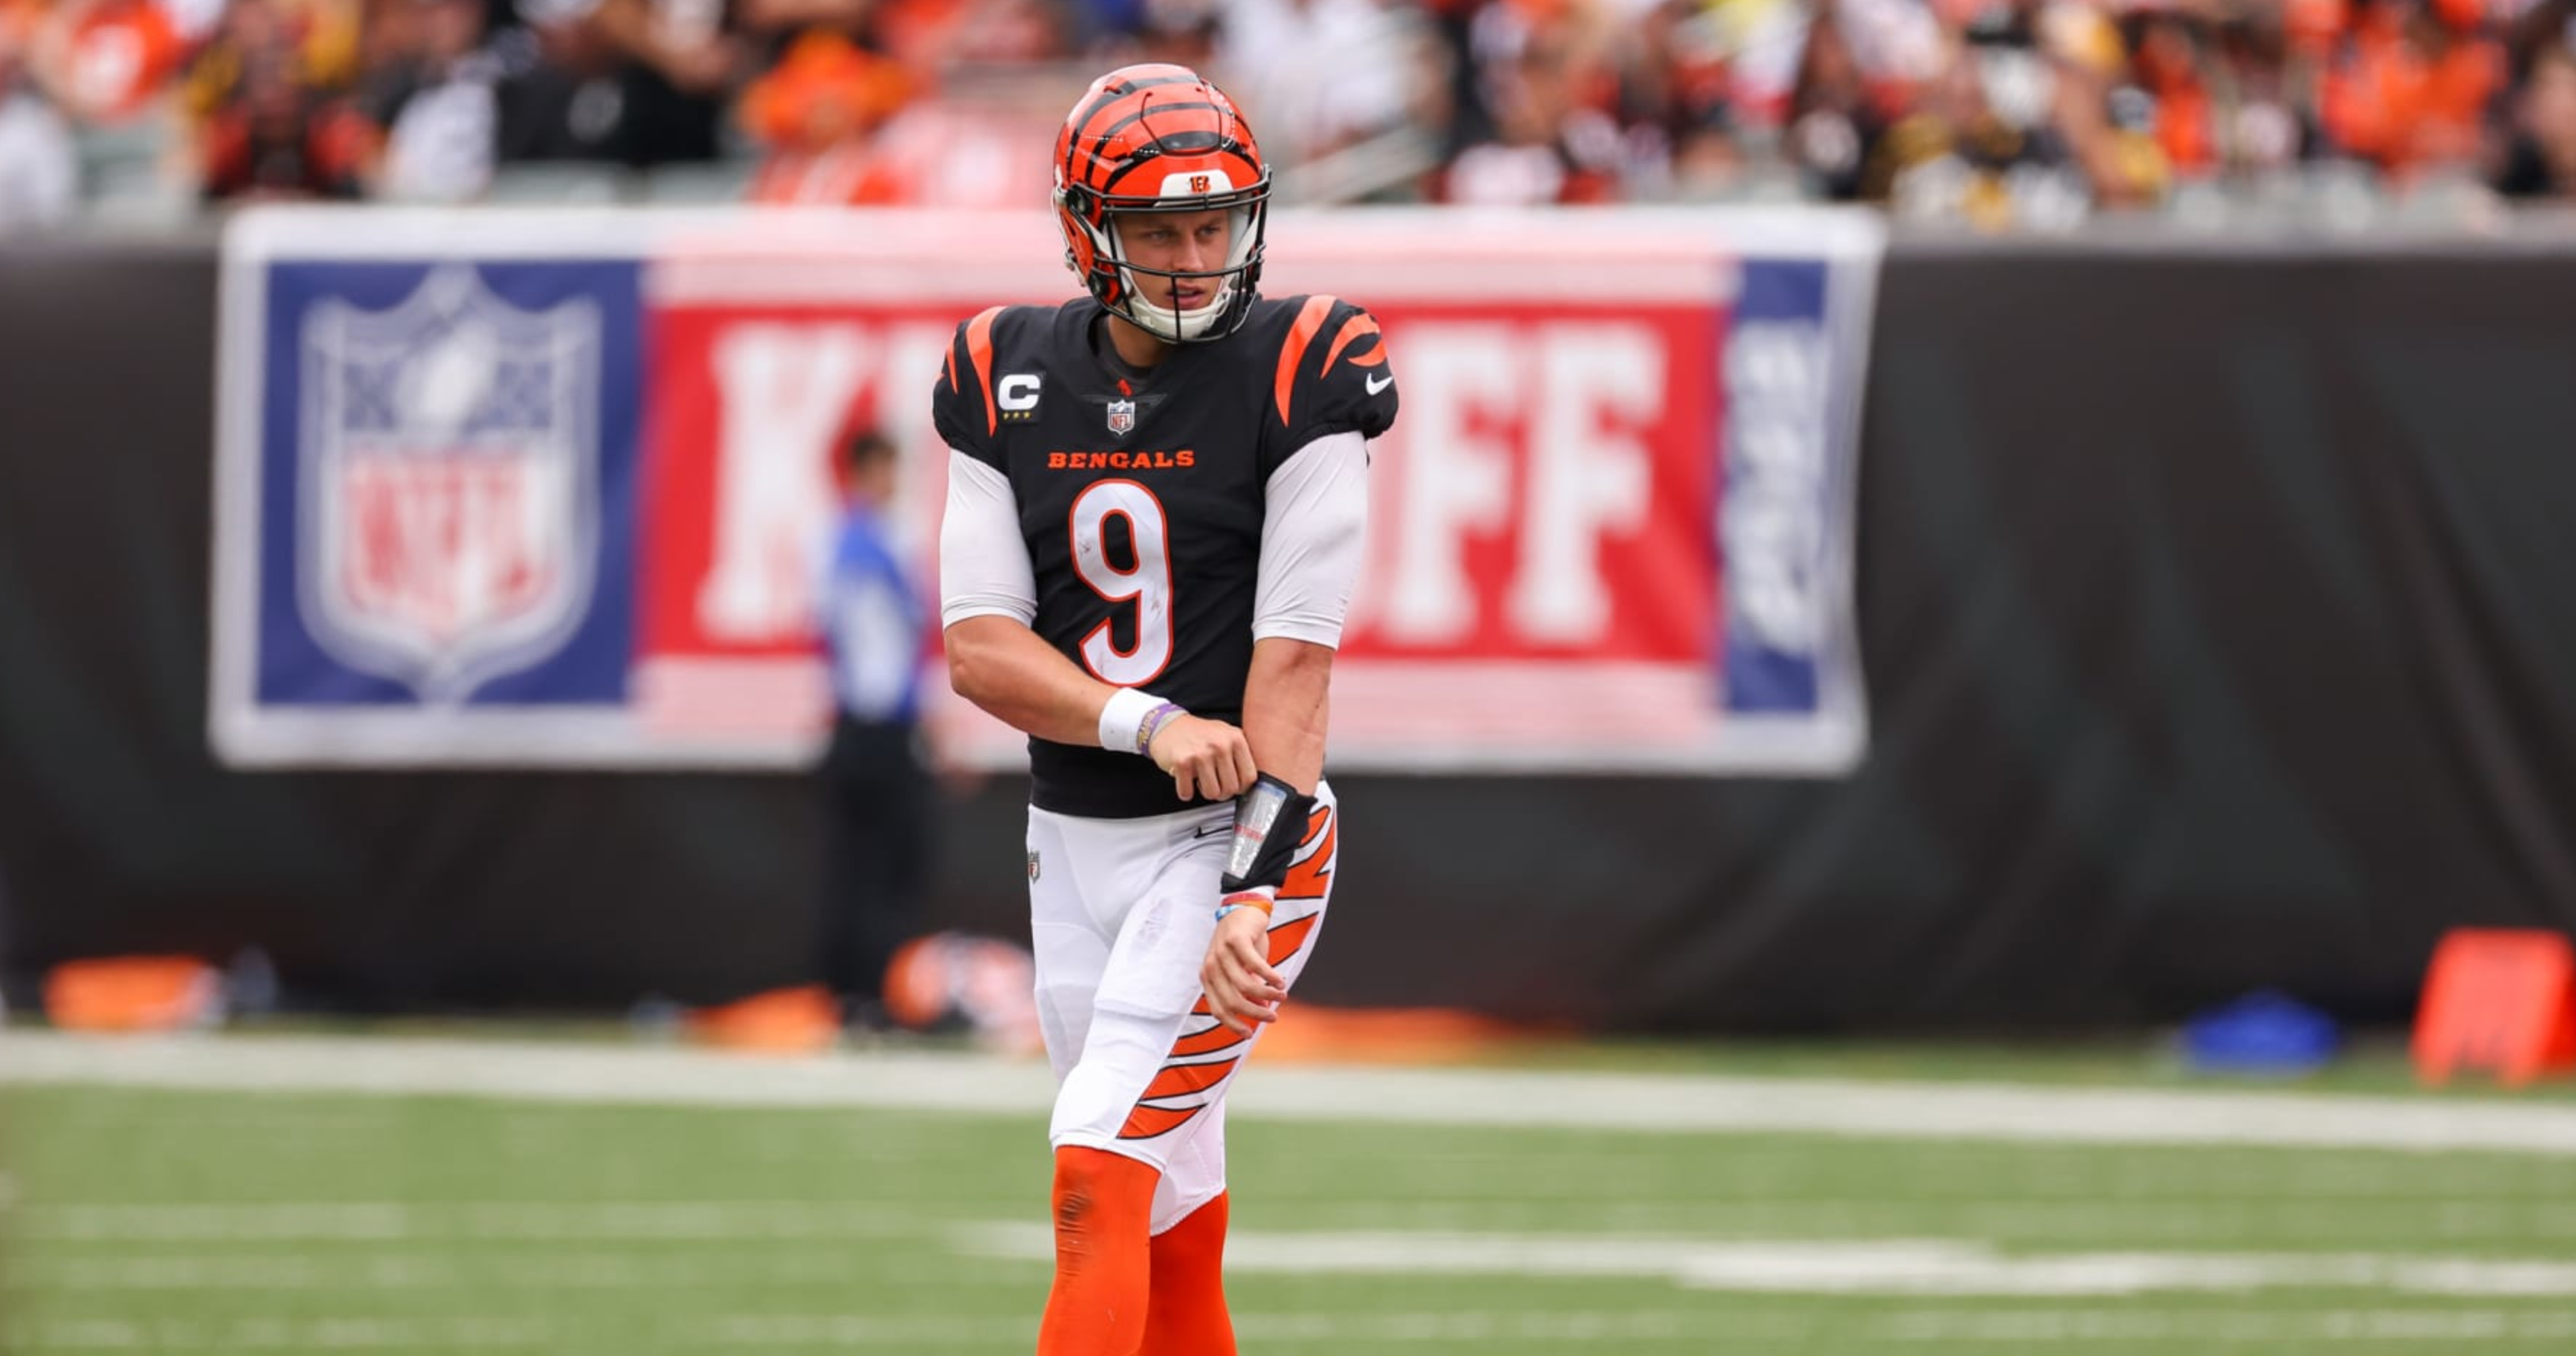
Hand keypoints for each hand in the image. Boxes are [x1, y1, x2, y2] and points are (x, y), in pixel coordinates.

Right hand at [1146, 714, 1256, 801]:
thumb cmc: (1198, 733)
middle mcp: (1220, 745)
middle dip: (1222, 792)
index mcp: (1235, 738)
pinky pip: (1188, 792)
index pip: (1250, 777)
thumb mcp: (1226, 734)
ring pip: (1212, 793)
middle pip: (1231, 788)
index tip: (1234, 785)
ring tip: (1201, 780)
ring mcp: (1200, 753)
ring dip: (1205, 792)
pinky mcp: (1182, 761)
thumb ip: (1241, 753)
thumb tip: (1252, 781)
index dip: (1242, 787)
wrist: (1166, 724)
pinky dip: (1185, 791)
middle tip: (1214, 783)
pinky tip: (1185, 780)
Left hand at [1199, 905, 1283, 1035]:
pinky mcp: (1236, 940)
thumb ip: (1248, 989)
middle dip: (1255, 1013)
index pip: (1218, 1009)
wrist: (1243, 909)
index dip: (1234, 1024)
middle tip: (1273, 1017)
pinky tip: (1280, 982)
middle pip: (1233, 1001)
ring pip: (1245, 986)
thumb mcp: (1242, 969)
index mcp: (1208, 978)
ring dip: (1267, 994)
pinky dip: (1270, 977)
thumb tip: (1262, 1008)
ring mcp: (1221, 953)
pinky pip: (1255, 965)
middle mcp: (1211, 967)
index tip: (1250, 1033)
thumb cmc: (1242, 943)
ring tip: (1282, 996)